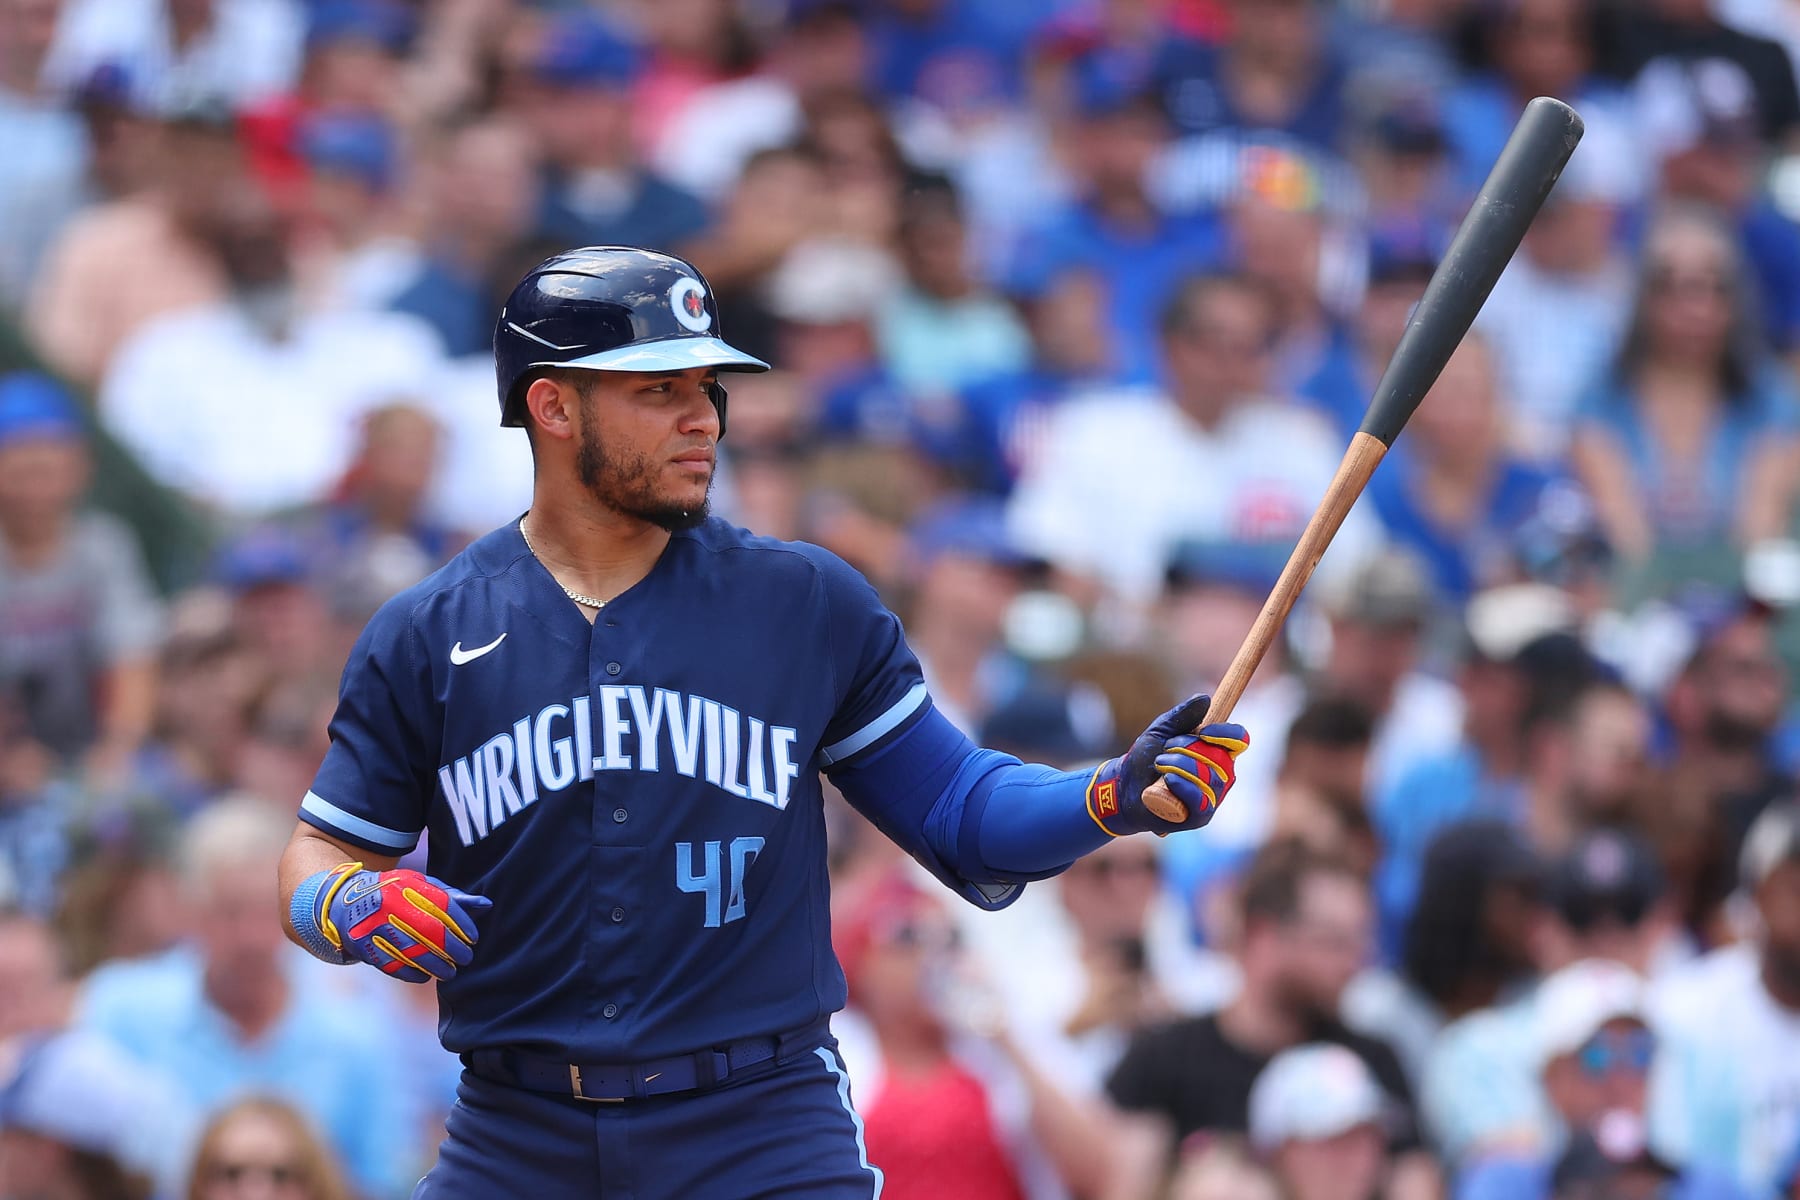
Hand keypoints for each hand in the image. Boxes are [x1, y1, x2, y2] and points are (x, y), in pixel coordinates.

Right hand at [319, 864, 491, 983]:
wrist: (344, 904)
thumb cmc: (393, 894)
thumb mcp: (420, 886)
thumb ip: (451, 896)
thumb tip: (486, 904)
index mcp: (406, 887)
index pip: (442, 906)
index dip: (462, 924)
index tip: (473, 937)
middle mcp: (389, 906)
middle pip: (429, 932)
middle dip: (453, 949)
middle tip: (466, 958)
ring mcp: (375, 928)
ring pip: (413, 953)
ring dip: (436, 966)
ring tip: (450, 971)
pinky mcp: (365, 948)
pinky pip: (393, 966)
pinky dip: (413, 973)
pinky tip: (425, 975)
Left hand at [1086, 695, 1246, 836]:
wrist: (1124, 787)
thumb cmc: (1145, 758)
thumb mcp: (1161, 730)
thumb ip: (1182, 714)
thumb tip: (1205, 698)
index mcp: (1217, 752)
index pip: (1238, 739)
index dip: (1226, 733)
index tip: (1204, 730)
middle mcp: (1221, 775)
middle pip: (1220, 757)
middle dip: (1187, 748)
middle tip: (1164, 751)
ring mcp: (1213, 797)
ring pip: (1208, 777)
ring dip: (1178, 766)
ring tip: (1159, 766)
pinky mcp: (1201, 817)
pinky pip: (1200, 800)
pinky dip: (1181, 785)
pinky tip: (1167, 781)